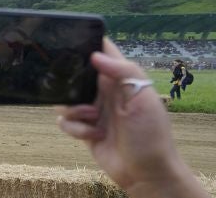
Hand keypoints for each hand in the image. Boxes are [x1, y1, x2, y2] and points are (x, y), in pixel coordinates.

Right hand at [56, 39, 206, 196]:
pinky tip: (92, 135)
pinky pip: (65, 122)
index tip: (71, 43)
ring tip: (92, 118)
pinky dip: (74, 128)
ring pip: (65, 99)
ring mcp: (93, 111)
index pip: (102, 52)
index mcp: (120, 80)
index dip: (87, 44)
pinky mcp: (84, 129)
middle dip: (69, 83)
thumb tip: (94, 55)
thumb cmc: (151, 135)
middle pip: (75, 75)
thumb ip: (124, 71)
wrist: (146, 172)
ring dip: (73, 109)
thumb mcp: (143, 98)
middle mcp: (104, 93)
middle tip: (76, 92)